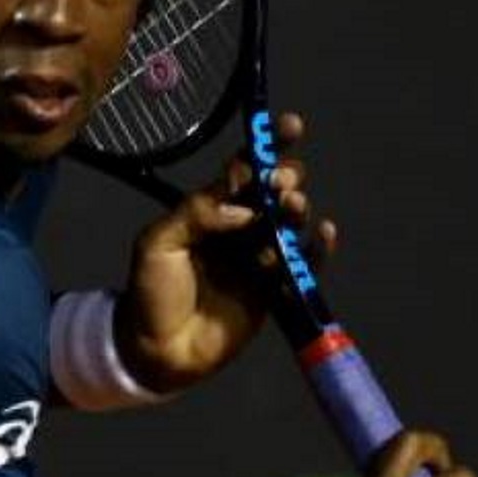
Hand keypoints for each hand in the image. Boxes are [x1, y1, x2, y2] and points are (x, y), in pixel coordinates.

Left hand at [115, 111, 336, 392]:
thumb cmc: (150, 291)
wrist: (157, 350)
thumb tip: (240, 205)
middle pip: (270, 195)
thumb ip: (194, 215)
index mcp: (207, 212)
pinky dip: (317, 249)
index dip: (265, 147)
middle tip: (284, 180)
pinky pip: (302, 266)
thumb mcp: (157, 244)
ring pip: (287, 226)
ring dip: (295, 211)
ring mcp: (256, 259)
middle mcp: (236, 230)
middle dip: (283, 179)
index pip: (241, 172)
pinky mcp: (273, 291)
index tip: (288, 126)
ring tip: (294, 205)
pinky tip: (326, 232)